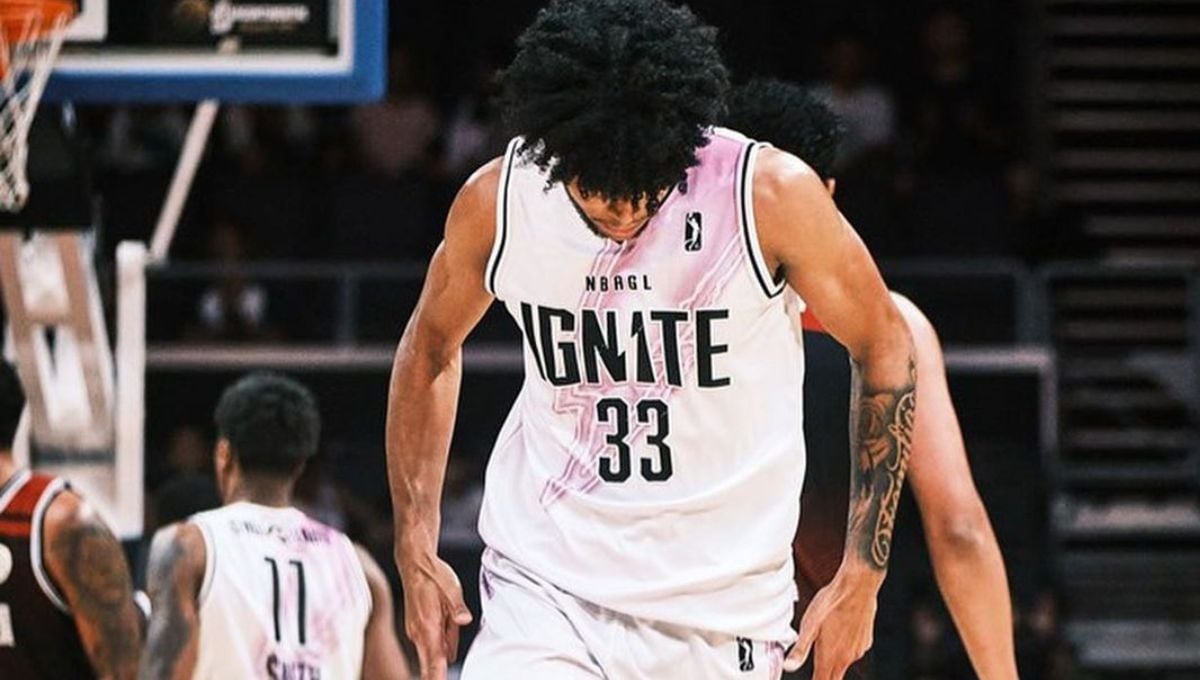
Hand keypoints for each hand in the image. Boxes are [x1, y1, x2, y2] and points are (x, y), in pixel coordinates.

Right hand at [396, 550, 472, 679]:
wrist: (415, 563)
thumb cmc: (434, 576)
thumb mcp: (452, 589)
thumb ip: (457, 608)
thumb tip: (465, 620)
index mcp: (428, 626)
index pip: (434, 662)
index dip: (437, 677)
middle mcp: (419, 632)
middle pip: (429, 665)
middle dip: (436, 675)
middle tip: (443, 678)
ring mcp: (416, 631)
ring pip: (432, 653)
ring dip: (441, 656)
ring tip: (446, 622)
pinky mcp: (417, 627)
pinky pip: (431, 642)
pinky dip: (440, 643)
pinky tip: (447, 625)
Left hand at [785, 567, 882, 679]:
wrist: (857, 587)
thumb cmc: (832, 604)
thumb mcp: (809, 626)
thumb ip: (800, 650)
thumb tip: (789, 667)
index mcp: (830, 657)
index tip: (812, 679)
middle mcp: (846, 658)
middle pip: (834, 677)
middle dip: (824, 676)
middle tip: (817, 672)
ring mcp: (858, 650)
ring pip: (843, 664)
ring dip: (834, 660)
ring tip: (825, 642)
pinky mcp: (865, 641)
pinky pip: (852, 651)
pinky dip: (844, 647)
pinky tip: (838, 632)